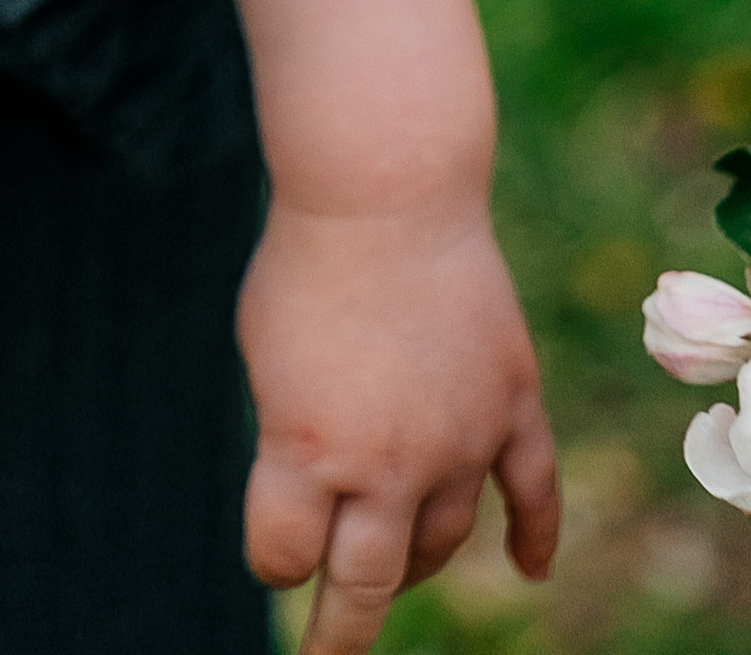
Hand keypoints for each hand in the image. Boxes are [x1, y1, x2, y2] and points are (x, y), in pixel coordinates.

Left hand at [239, 198, 558, 649]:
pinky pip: (534, 493)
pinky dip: (535, 535)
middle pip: (366, 585)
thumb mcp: (264, 353)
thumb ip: (292, 430)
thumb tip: (315, 490)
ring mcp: (458, 441)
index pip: (284, 556)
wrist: (384, 191)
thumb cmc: (306, 263)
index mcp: (305, 450)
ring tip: (396, 571)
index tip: (271, 552)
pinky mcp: (510, 406)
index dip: (271, 559)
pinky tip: (528, 568)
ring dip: (416, 563)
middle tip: (328, 650)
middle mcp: (386, 464)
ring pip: (443, 541)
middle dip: (342, 628)